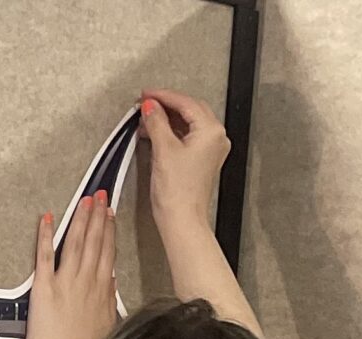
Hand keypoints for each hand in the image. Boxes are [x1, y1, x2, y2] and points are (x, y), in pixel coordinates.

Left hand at [20, 195, 116, 338]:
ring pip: (75, 243)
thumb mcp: (107, 324)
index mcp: (103, 289)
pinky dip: (45, 236)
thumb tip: (111, 281)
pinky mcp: (44, 288)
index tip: (110, 213)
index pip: (108, 251)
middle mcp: (87, 280)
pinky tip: (47, 218)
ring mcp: (66, 282)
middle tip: (99, 195)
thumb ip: (109, 299)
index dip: (109, 229)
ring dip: (80, 219)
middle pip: (94, 241)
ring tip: (84, 200)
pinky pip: (44, 256)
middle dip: (98, 216)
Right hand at [141, 89, 229, 232]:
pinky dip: (172, 133)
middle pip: (190, 111)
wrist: (182, 221)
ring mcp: (210, 150)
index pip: (186, 103)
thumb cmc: (177, 193)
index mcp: (211, 130)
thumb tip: (150, 107)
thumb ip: (156, 123)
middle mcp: (215, 138)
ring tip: (146, 121)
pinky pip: (188, 138)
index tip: (146, 95)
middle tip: (145, 105)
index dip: (163, 97)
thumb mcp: (163, 151)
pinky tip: (157, 135)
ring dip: (167, 121)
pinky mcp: (202, 161)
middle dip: (166, 107)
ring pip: (188, 124)